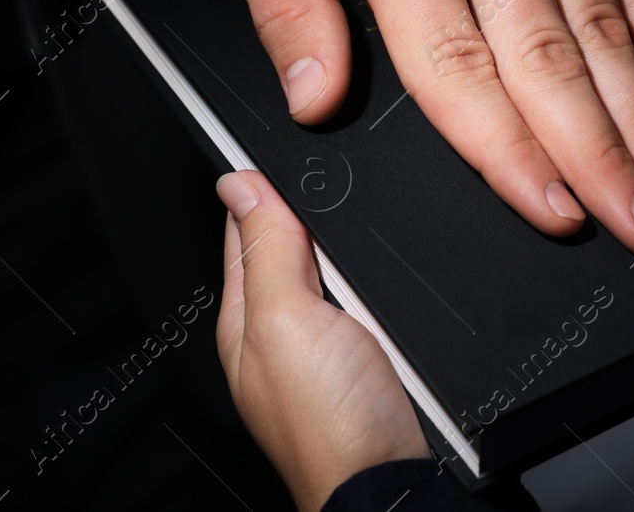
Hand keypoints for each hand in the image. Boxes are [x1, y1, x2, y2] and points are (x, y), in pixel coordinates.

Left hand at [215, 170, 427, 511]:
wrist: (394, 486)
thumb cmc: (332, 426)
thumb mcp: (286, 319)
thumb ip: (266, 250)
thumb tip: (239, 182)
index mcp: (245, 315)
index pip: (247, 225)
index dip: (268, 186)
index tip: (297, 154)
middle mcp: (284, 329)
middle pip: (299, 243)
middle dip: (322, 218)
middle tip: (344, 205)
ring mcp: (332, 345)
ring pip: (345, 269)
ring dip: (361, 254)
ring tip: (369, 257)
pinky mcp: (377, 356)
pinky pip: (381, 301)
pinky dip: (389, 287)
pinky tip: (395, 286)